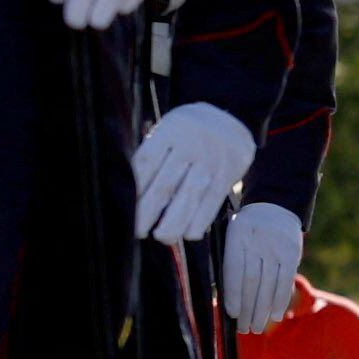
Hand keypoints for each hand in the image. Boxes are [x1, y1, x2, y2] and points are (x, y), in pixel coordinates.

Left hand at [131, 102, 254, 240]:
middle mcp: (191, 145)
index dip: (135, 188)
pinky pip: (212, 201)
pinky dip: (200, 220)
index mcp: (170, 130)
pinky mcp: (226, 175)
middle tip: (138, 231)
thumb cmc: (188, 132)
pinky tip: (189, 234)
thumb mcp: (169, 130)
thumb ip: (153, 154)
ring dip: (174, 221)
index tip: (125, 207)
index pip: (146, 162)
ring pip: (189, 196)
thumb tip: (133, 194)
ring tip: (162, 237)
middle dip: (149, 212)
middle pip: (165, 184)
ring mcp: (211, 161)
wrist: (233, 121)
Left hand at [222, 201, 304, 325]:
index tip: (233, 315)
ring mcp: (276, 248)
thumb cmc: (246, 228)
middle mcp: (257, 243)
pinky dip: (280, 299)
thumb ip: (228, 260)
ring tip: (257, 328)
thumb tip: (224, 296)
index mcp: (237, 237)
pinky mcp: (291, 254)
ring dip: (263, 309)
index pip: (234, 270)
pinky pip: (285, 280)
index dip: (233, 294)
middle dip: (248, 308)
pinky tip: (275, 315)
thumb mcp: (231, 235)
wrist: (274, 206)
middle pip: (251, 281)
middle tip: (244, 329)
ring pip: (268, 284)